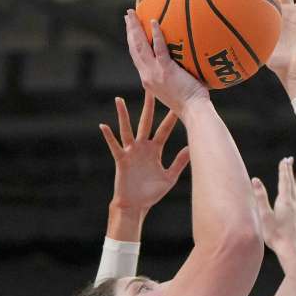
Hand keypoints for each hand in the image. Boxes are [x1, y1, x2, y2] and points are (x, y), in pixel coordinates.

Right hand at [101, 92, 190, 226]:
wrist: (136, 206)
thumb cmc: (151, 193)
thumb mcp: (170, 177)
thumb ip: (180, 162)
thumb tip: (192, 149)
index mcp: (155, 150)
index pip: (164, 130)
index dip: (170, 118)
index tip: (177, 103)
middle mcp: (142, 147)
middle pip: (146, 123)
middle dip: (148, 107)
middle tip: (150, 89)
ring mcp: (131, 152)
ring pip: (127, 130)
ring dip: (123, 115)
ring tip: (119, 100)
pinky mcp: (121, 160)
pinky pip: (114, 146)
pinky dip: (109, 136)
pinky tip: (103, 126)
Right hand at [124, 10, 208, 111]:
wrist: (194, 112)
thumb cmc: (192, 103)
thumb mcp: (177, 87)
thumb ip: (175, 74)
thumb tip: (185, 62)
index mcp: (148, 80)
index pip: (137, 58)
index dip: (132, 43)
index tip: (130, 31)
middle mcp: (147, 76)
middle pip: (134, 49)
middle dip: (129, 30)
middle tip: (127, 16)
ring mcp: (155, 73)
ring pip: (140, 46)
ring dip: (135, 28)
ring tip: (132, 13)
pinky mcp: (166, 70)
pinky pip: (159, 48)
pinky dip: (156, 34)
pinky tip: (153, 20)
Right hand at [253, 157, 295, 263]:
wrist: (291, 252)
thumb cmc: (275, 236)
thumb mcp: (264, 216)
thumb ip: (260, 197)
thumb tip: (255, 180)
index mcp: (285, 202)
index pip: (284, 182)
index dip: (284, 170)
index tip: (284, 160)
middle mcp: (295, 205)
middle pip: (294, 184)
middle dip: (292, 172)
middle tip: (291, 160)